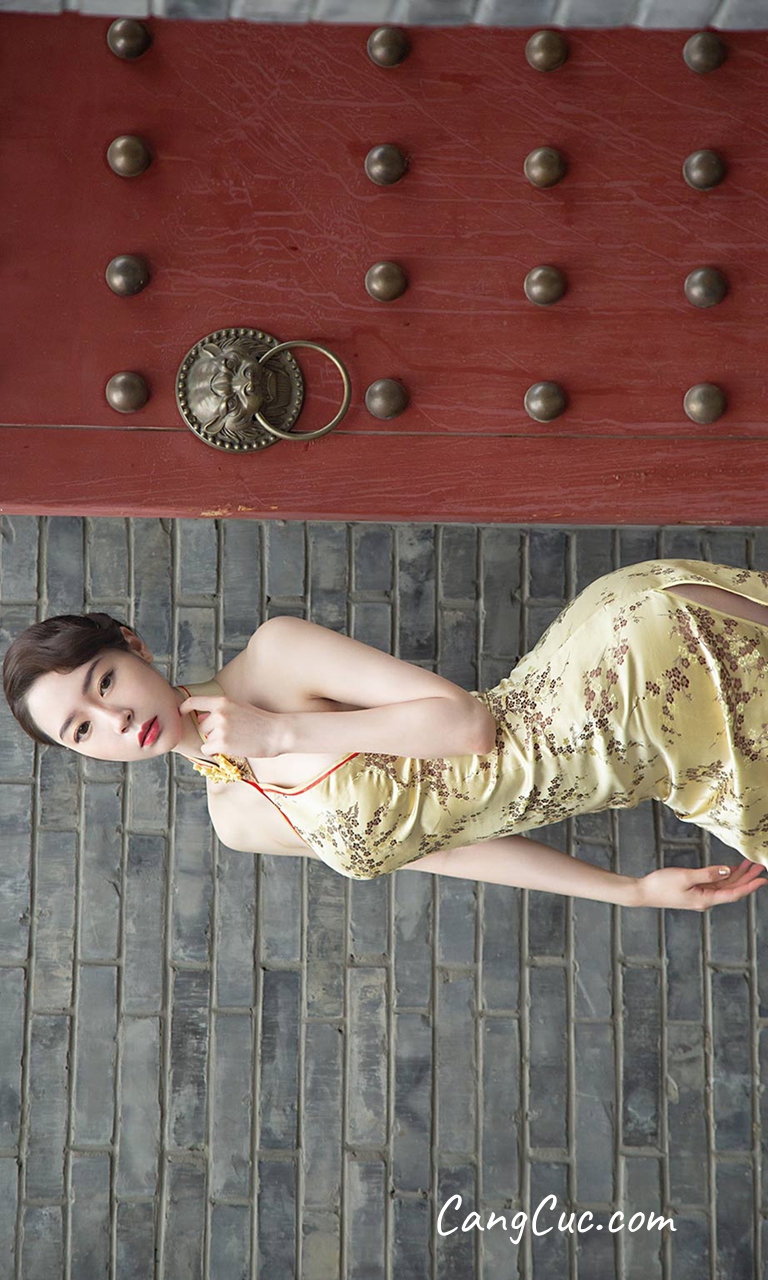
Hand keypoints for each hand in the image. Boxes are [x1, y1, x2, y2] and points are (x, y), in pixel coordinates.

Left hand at [178, 694, 285, 757]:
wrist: (277, 733)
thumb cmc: (260, 721)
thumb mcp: (239, 707)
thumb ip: (220, 710)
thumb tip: (201, 718)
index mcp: (223, 701)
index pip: (194, 701)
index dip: (184, 707)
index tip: (180, 712)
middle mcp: (219, 713)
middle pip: (202, 725)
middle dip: (212, 731)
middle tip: (233, 733)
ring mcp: (220, 729)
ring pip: (206, 739)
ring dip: (216, 742)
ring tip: (236, 740)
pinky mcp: (222, 744)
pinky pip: (207, 750)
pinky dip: (215, 751)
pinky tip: (231, 748)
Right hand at [634, 858, 767, 910]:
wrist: (644, 892)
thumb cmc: (661, 885)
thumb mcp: (685, 876)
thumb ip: (708, 873)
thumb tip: (726, 871)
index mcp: (705, 899)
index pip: (734, 893)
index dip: (750, 886)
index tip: (762, 880)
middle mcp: (706, 900)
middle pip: (732, 889)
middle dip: (747, 878)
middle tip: (759, 867)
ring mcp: (700, 896)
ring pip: (724, 886)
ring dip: (737, 876)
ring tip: (748, 865)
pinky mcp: (695, 891)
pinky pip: (715, 884)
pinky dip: (724, 876)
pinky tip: (730, 869)